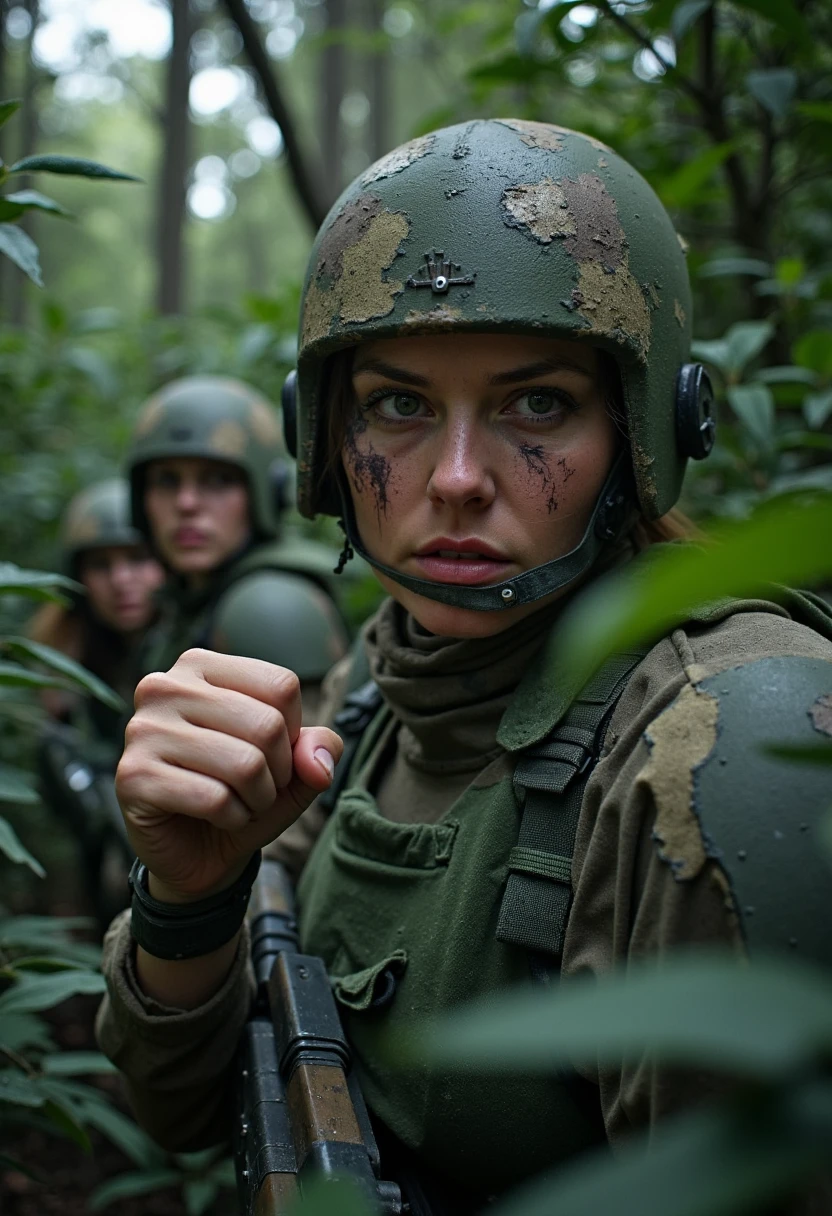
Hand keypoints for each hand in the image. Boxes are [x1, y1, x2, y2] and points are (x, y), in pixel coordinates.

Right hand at [116, 649, 342, 901]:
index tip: (271, 756)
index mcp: (200, 665)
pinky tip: (217, 819)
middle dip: (279, 772)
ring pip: (245, 765)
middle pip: (266, 724)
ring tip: (240, 803)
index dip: (293, 733)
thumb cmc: (243, 793)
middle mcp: (164, 687)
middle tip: (257, 789)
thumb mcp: (294, 767)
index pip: (281, 686)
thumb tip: (318, 762)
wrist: (196, 852)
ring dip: (258, 799)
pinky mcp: (133, 777)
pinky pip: (215, 799)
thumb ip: (318, 748)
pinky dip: (234, 819)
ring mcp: (142, 730)